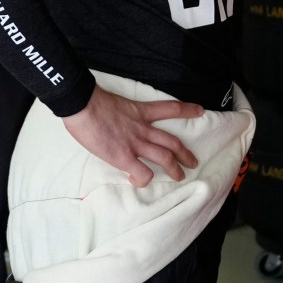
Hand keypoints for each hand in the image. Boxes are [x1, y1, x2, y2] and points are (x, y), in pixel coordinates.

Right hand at [60, 86, 201, 187]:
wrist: (82, 105)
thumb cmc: (91, 100)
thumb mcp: (114, 103)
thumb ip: (122, 115)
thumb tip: (116, 123)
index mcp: (141, 112)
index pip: (170, 109)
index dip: (187, 110)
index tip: (199, 111)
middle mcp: (143, 129)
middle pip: (172, 142)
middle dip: (185, 153)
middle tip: (193, 162)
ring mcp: (135, 144)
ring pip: (165, 158)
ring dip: (175, 169)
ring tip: (180, 176)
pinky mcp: (124, 157)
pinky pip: (142, 173)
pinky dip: (144, 179)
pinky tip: (139, 181)